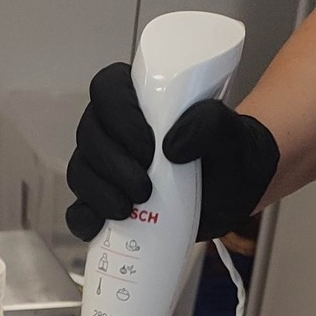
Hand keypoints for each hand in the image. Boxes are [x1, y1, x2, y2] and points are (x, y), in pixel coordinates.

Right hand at [65, 63, 279, 242]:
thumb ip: (211, 125)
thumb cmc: (233, 155)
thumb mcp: (233, 135)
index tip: (149, 147)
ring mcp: (109, 167)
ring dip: (99, 193)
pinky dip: (85, 220)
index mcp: (142, 97)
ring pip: (81, 172)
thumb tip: (172, 145)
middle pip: (90, 135)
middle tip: (145, 188)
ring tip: (130, 209)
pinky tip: (101, 226)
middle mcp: (117, 129)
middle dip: (112, 164)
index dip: (118, 116)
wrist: (236, 192)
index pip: (107, 89)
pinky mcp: (107, 201)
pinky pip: (79, 210)